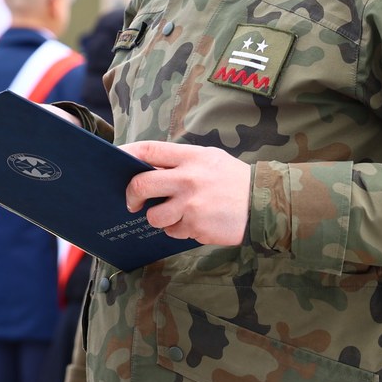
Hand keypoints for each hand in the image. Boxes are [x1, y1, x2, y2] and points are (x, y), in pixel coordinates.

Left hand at [122, 140, 249, 245]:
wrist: (265, 203)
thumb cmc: (234, 180)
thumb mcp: (211, 159)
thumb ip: (182, 163)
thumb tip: (149, 169)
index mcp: (192, 157)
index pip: (149, 150)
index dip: (127, 153)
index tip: (117, 159)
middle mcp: (188, 178)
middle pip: (141, 184)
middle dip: (132, 196)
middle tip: (133, 202)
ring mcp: (191, 204)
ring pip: (154, 216)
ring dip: (159, 218)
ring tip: (175, 215)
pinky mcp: (196, 226)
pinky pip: (173, 231)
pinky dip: (179, 230)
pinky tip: (196, 222)